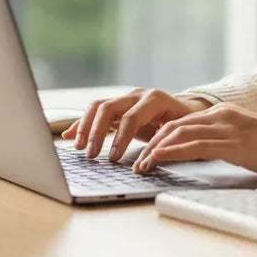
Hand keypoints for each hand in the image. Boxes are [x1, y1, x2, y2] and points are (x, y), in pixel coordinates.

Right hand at [61, 89, 211, 160]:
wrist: (188, 109)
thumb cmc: (187, 123)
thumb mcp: (182, 131)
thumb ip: (167, 141)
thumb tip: (152, 160)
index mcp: (154, 99)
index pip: (131, 117)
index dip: (120, 138)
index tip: (112, 158)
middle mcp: (137, 95)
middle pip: (109, 108)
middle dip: (96, 132)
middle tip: (90, 155)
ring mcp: (125, 99)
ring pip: (98, 107)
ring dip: (85, 127)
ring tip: (77, 147)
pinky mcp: (118, 108)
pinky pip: (95, 113)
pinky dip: (81, 124)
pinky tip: (68, 136)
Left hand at [133, 103, 256, 178]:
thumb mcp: (245, 141)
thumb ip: (224, 143)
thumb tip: (202, 157)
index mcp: (224, 114)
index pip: (182, 122)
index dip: (159, 136)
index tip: (144, 151)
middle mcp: (222, 116)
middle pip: (175, 126)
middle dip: (151, 143)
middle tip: (136, 160)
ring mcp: (227, 128)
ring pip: (180, 134)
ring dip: (156, 149)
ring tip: (141, 164)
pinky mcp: (233, 143)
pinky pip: (196, 146)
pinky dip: (173, 152)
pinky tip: (159, 158)